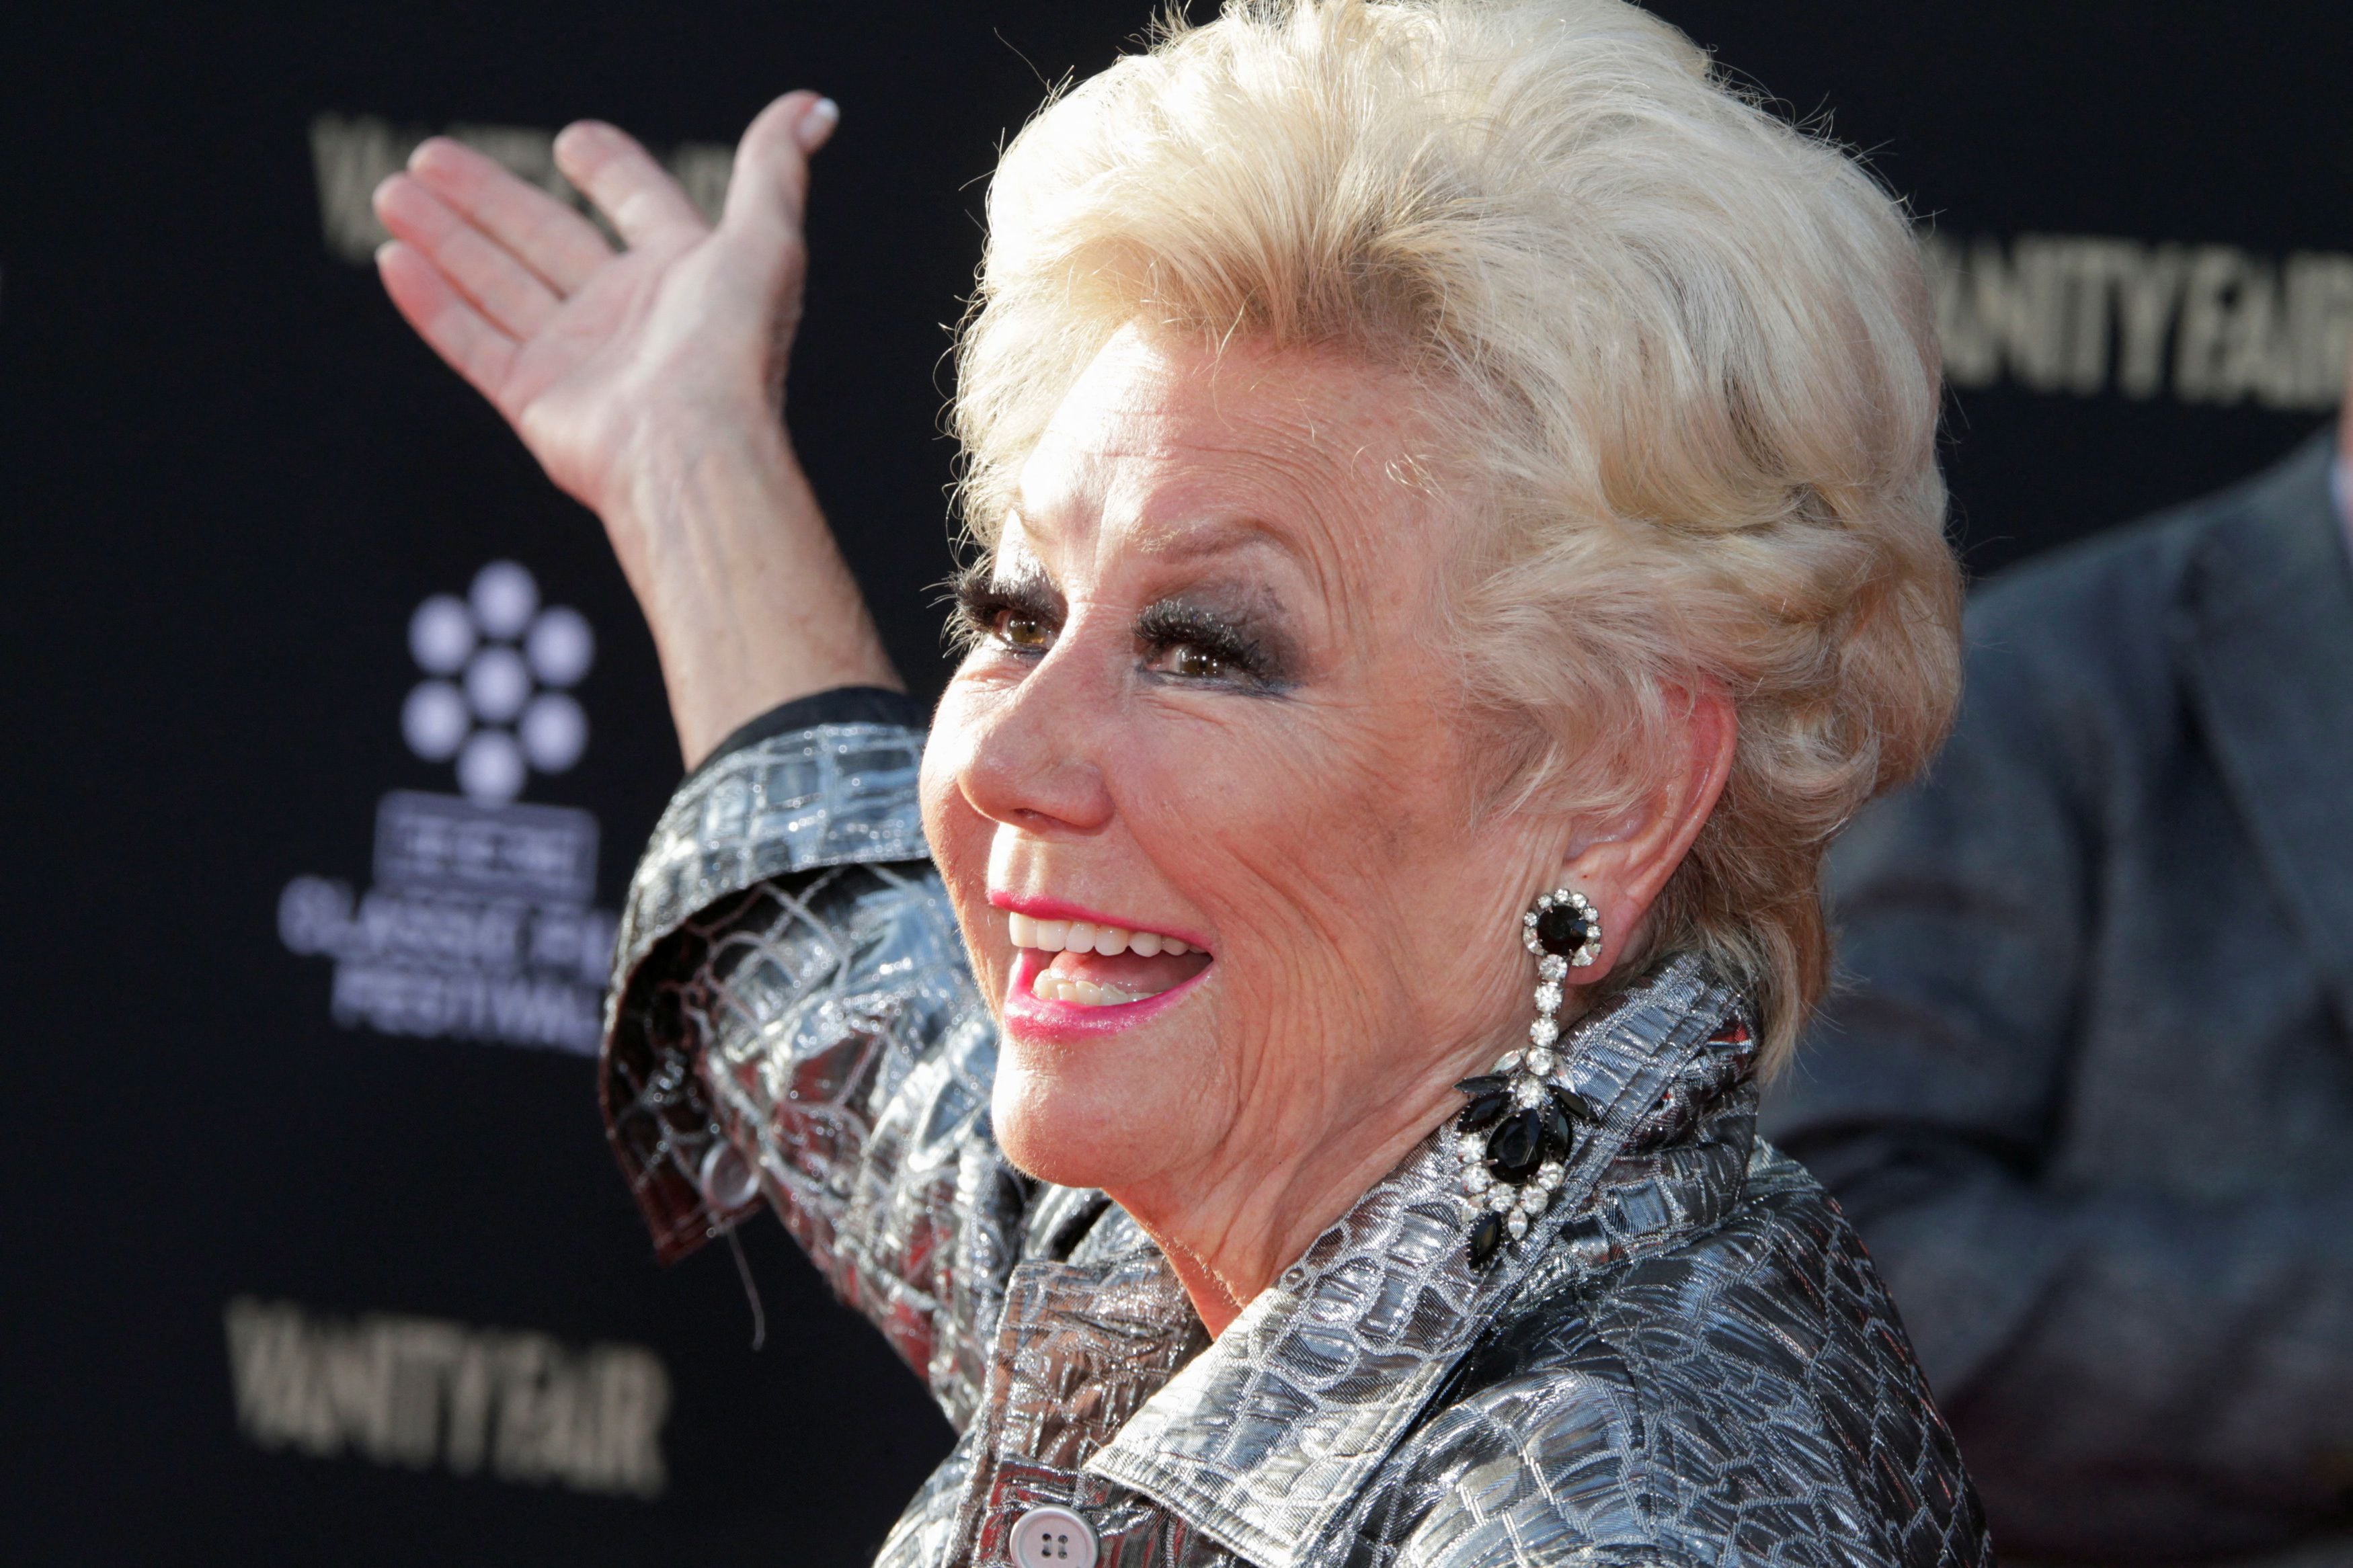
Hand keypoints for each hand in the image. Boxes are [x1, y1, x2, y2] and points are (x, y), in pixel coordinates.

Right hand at [373, 93, 901, 765]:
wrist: (692, 450)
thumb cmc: (734, 351)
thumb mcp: (765, 240)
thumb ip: (774, 167)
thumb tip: (815, 107)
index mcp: (684, 276)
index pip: (640, 206)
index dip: (612, 170)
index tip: (572, 140)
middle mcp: (629, 317)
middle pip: (545, 237)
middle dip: (486, 196)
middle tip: (430, 156)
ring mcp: (579, 361)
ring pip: (498, 283)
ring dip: (445, 237)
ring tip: (395, 191)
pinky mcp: (537, 400)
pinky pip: (472, 343)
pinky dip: (433, 304)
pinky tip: (395, 260)